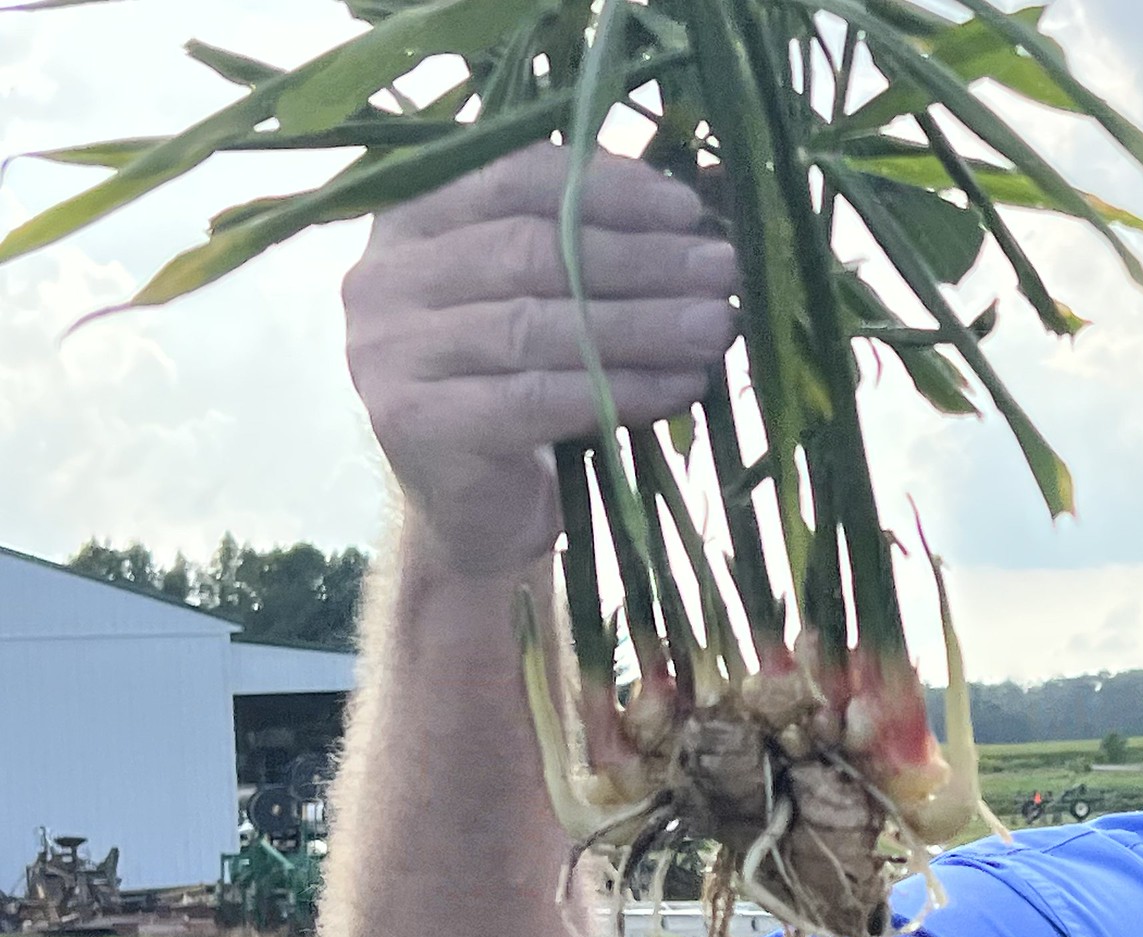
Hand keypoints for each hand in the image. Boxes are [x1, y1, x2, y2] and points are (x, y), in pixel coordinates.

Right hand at [342, 141, 738, 576]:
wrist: (476, 513)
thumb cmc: (522, 390)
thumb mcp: (549, 302)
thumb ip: (589, 244)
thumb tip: (693, 208)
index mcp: (411, 220)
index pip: (514, 178)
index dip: (607, 188)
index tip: (689, 209)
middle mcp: (383, 277)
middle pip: (530, 251)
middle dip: (641, 258)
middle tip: (721, 269)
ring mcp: (388, 351)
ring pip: (537, 325)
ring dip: (643, 323)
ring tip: (717, 326)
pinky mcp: (415, 422)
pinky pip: (538, 397)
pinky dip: (621, 389)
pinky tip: (682, 386)